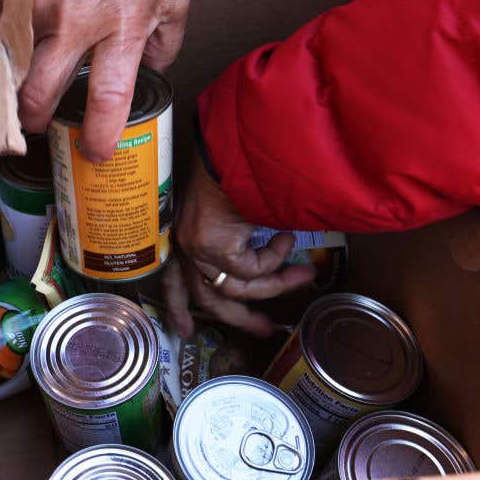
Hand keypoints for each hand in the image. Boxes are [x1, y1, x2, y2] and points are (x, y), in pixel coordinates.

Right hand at [18, 0, 188, 161]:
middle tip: (42, 131)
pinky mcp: (35, 0)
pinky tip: (68, 36)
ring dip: (46, 80)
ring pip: (39, 63)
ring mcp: (52, 11)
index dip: (100, 131)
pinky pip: (41, 37)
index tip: (97, 152)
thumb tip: (150, 74)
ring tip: (59, 83)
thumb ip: (166, 44)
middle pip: (43, 88)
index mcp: (125, 27)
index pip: (109, 93)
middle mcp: (83, 23)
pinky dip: (52, 47)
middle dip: (36, 119)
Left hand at [165, 155, 314, 337]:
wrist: (236, 149)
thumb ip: (245, 240)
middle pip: (209, 299)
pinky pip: (250, 270)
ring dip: (274, 287)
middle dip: (241, 318)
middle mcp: (186, 246)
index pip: (174, 281)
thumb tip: (272, 257)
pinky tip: (286, 237)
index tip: (187, 331)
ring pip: (235, 288)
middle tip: (266, 330)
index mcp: (185, 237)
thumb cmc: (241, 170)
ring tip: (305, 276)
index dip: (179, 307)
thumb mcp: (238, 211)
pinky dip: (274, 259)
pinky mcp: (215, 247)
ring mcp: (198, 248)